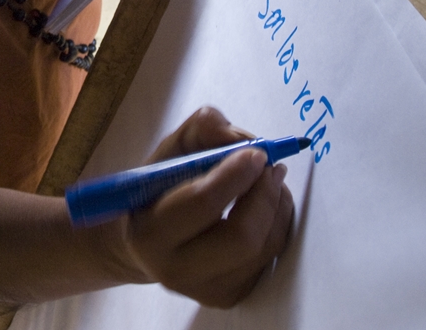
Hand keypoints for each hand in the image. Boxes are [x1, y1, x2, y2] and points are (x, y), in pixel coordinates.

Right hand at [122, 108, 294, 306]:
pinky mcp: (230, 295)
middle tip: (271, 166)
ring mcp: (205, 290)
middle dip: (264, 195)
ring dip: (277, 206)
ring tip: (270, 179)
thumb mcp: (169, 150)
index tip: (256, 152)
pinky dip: (277, 224)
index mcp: (150, 232)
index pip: (202, 204)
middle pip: (241, 237)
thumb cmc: (159, 189)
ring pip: (264, 248)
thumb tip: (240, 138)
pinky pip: (270, 258)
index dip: (235, 175)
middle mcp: (175, 270)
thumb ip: (202, 130)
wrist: (148, 241)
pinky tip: (265, 205)